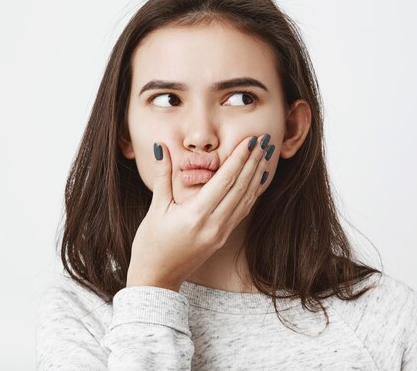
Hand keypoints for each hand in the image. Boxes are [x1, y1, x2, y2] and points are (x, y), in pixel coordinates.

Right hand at [126, 134, 273, 290]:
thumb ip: (161, 175)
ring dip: (257, 175)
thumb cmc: (151, 243)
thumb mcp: (155, 207)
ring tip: (265, 155)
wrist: (158, 278)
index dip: (240, 158)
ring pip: (246, 199)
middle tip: (264, 140)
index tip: (250, 140)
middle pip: (241, 187)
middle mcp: (214, 224)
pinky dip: (252, 193)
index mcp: (196, 214)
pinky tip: (258, 179)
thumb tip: (160, 146)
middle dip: (253, 161)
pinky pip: (242, 211)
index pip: (225, 180)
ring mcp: (221, 232)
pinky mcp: (223, 237)